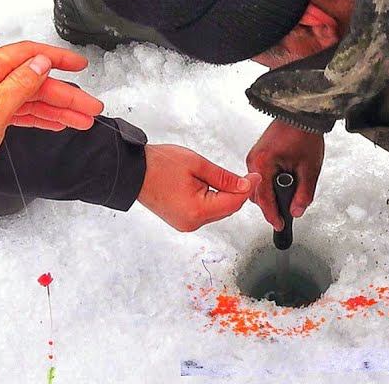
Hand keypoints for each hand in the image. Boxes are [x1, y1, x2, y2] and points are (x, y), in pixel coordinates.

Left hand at [0, 42, 103, 186]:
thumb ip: (20, 84)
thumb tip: (42, 62)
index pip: (27, 55)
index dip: (57, 58)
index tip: (81, 65)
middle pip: (33, 81)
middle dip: (64, 94)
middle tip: (91, 108)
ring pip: (28, 99)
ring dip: (55, 109)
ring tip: (81, 121)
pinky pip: (17, 112)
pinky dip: (37, 118)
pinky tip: (55, 124)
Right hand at [137, 144, 259, 231]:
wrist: (132, 171)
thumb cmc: (158, 165)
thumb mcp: (196, 165)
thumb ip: (223, 177)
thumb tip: (244, 185)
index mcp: (196, 211)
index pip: (233, 203)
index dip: (247, 189)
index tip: (255, 176)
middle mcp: (191, 222)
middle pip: (226, 209)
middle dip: (237, 192)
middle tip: (245, 176)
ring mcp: (185, 223)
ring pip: (217, 211)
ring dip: (224, 196)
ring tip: (222, 177)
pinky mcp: (181, 220)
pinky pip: (205, 211)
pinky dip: (212, 199)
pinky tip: (210, 185)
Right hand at [246, 120, 323, 230]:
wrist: (302, 112)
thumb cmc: (304, 134)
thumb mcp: (309, 168)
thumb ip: (304, 193)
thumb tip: (297, 210)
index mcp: (262, 164)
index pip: (264, 199)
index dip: (273, 215)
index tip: (280, 226)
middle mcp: (254, 160)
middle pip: (257, 194)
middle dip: (271, 205)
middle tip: (286, 214)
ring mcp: (255, 156)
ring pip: (258, 186)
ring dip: (271, 194)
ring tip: (289, 197)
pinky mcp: (259, 153)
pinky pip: (261, 175)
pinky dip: (271, 183)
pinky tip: (284, 184)